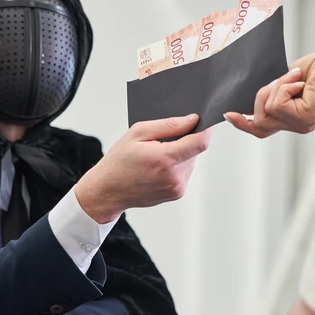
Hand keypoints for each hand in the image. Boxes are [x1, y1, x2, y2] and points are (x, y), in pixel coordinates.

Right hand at [74, 114, 212, 223]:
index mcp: (165, 159)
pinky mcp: (176, 194)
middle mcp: (174, 176)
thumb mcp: (138, 133)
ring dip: (181, 154)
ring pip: (191, 162)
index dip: (205, 129)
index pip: (200, 142)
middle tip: (163, 140)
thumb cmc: (119, 161)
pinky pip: (185, 173)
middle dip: (185, 141)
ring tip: (157, 156)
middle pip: (195, 151)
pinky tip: (158, 167)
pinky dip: (176, 166)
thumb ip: (168, 125)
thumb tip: (192, 120)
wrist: (108, 190)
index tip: (203, 121)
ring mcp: (177, 188)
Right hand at [224, 49, 314, 137]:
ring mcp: (300, 125)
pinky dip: (285, 87)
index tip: (228, 115)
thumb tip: (250, 102)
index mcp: (290, 119)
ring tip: (295, 78)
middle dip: (261, 96)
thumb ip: (270, 93)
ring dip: (277, 87)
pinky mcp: (304, 120)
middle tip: (278, 81)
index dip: (243, 124)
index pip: (262, 129)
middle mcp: (295, 126)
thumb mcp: (285, 81)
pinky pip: (278, 104)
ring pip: (267, 110)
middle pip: (259, 122)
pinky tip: (300, 83)